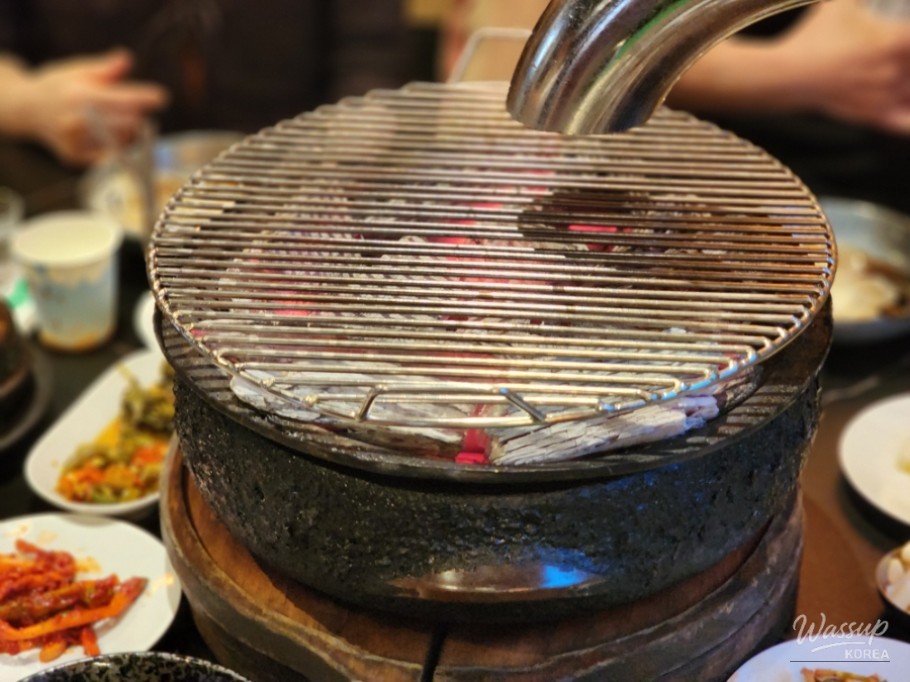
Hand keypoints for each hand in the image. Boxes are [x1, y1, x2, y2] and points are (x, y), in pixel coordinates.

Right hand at [11, 48, 168, 165]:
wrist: (28, 109)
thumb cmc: (61, 86)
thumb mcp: (79, 69)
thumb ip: (106, 68)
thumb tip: (127, 59)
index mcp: (79, 95)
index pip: (119, 99)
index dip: (143, 98)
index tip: (162, 97)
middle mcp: (75, 120)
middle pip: (124, 124)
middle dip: (139, 118)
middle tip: (142, 115)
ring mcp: (73, 142)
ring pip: (119, 142)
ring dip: (130, 135)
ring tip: (127, 124)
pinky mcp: (74, 158)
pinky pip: (108, 157)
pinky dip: (118, 148)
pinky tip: (116, 138)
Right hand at [777, 0, 909, 133]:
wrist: (787, 76)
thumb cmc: (812, 39)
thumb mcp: (840, 4)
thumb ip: (861, 0)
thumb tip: (863, 2)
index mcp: (894, 41)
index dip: (909, 39)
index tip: (902, 38)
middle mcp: (894, 71)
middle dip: (907, 62)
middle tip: (899, 58)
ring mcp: (883, 96)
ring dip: (906, 87)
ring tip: (898, 80)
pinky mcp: (870, 116)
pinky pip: (903, 124)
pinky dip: (909, 121)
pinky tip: (904, 107)